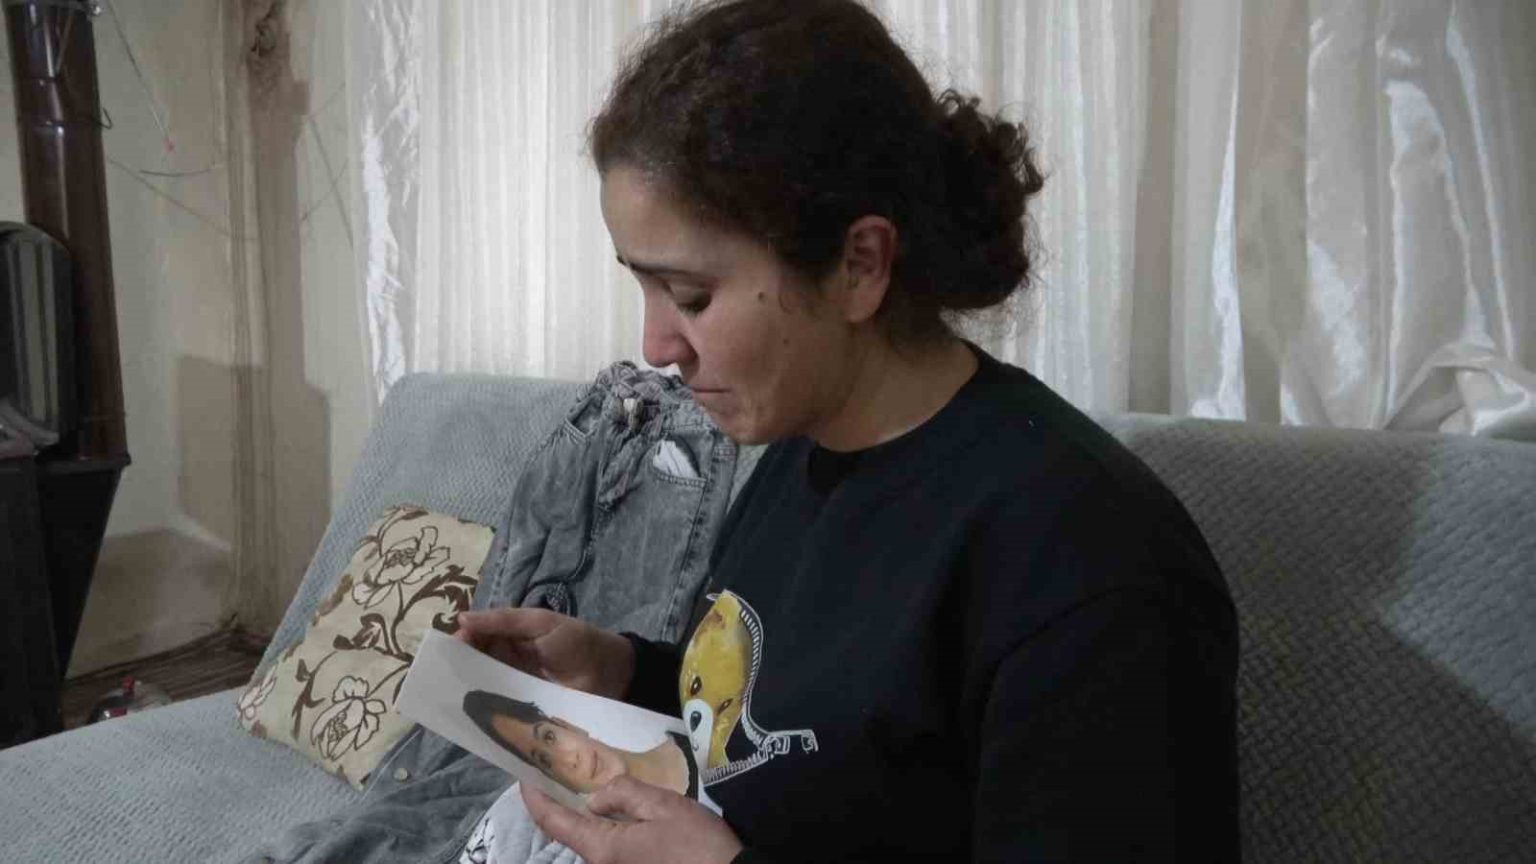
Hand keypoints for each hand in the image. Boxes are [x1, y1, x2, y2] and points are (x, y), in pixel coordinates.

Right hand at [454, 608, 634, 698]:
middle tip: (441, 679)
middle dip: (457, 669)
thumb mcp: (540, 622)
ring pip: (483, 685)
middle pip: (474, 662)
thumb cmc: (575, 640)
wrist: (610, 672)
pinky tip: (470, 716)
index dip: (459, 642)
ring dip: (468, 691)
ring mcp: (514, 684)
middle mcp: (507, 659)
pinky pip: (499, 706)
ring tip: (448, 699)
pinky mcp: (523, 707)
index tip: (445, 652)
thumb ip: (504, 620)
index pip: (476, 636)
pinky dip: (486, 710)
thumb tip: (462, 618)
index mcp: (509, 634)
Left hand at [523, 775, 743, 863]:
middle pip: (571, 830)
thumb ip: (624, 794)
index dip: (534, 797)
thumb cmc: (696, 844)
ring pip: (592, 838)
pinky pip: (609, 846)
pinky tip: (617, 806)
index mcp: (602, 848)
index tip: (524, 774)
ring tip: (591, 780)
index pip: (553, 821)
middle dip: (563, 800)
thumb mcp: (662, 806)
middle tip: (562, 768)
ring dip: (587, 811)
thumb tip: (596, 797)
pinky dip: (605, 823)